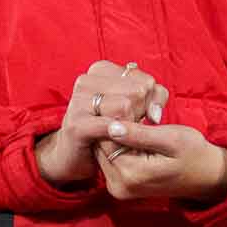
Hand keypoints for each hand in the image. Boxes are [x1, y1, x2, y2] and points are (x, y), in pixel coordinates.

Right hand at [33, 60, 170, 186]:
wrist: (72, 156)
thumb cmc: (107, 129)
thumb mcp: (133, 106)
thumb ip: (152, 97)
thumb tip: (155, 114)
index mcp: (100, 70)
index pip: (145, 80)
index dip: (149, 102)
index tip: (138, 115)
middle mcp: (87, 81)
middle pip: (138, 91)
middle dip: (140, 114)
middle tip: (128, 127)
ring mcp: (78, 101)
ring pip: (125, 105)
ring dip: (130, 126)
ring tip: (121, 134)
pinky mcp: (76, 124)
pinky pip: (110, 125)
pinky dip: (119, 135)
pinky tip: (116, 141)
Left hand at [94, 119, 226, 205]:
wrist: (207, 176)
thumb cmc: (194, 153)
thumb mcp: (171, 139)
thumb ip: (140, 134)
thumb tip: (110, 126)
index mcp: (131, 174)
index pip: (103, 139)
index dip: (112, 118)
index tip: (127, 106)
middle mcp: (119, 186)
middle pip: (99, 146)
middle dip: (111, 127)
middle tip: (132, 113)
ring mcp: (118, 188)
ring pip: (102, 152)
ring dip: (112, 136)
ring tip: (134, 123)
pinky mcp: (119, 186)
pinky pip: (109, 159)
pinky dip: (117, 146)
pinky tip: (133, 136)